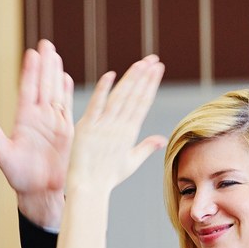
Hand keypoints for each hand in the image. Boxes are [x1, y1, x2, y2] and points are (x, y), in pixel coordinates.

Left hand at [0, 40, 73, 230]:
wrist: (40, 192)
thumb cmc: (19, 177)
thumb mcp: (3, 155)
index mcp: (24, 121)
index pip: (28, 90)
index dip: (30, 72)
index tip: (31, 54)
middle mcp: (38, 118)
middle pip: (43, 85)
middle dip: (45, 65)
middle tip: (45, 44)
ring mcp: (52, 123)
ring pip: (55, 92)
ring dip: (56, 73)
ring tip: (56, 54)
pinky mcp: (66, 131)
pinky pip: (67, 108)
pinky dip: (67, 93)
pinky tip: (66, 78)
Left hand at [66, 56, 166, 197]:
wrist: (88, 188)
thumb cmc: (108, 178)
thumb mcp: (130, 162)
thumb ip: (146, 147)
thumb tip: (162, 139)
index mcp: (130, 133)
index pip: (143, 103)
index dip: (151, 84)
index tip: (158, 69)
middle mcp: (118, 128)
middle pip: (134, 97)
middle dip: (145, 76)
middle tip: (154, 59)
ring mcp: (103, 127)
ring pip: (119, 98)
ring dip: (131, 79)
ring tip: (141, 63)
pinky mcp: (86, 128)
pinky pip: (95, 105)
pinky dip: (103, 90)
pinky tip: (111, 74)